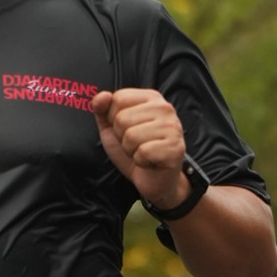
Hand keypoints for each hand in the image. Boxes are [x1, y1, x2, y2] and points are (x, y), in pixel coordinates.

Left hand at [91, 89, 188, 208]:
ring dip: (130, 150)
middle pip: (122, 118)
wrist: (153, 180)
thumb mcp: (112, 128)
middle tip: (136, 144)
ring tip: (142, 152)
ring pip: (131, 136)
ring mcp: (172, 127)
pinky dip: (140, 161)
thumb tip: (101, 97)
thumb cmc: (134, 150)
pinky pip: (142, 152)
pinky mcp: (175, 148)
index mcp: (151, 98)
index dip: (113, 119)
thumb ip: (103, 110)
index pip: (118, 98)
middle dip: (122, 138)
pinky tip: (150, 161)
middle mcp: (165, 108)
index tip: (127, 129)